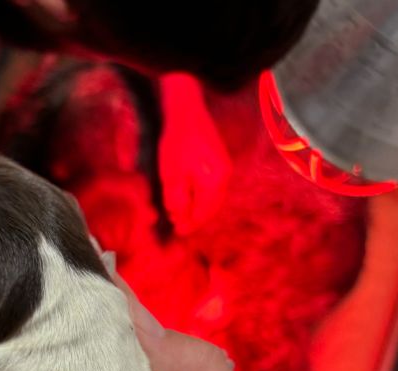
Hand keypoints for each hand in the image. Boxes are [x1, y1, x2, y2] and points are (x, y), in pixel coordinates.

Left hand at [158, 74, 231, 235]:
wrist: (186, 109)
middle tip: (180, 228)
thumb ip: (177, 200)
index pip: (203, 213)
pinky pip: (212, 188)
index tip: (178, 234)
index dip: (190, 225)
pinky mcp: (220, 161)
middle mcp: (224, 178)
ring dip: (199, 209)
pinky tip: (192, 198)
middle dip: (196, 219)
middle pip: (211, 208)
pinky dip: (202, 198)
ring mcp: (225, 169)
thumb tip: (179, 218)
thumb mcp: (172, 174)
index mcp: (214, 183)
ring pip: (213, 199)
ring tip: (185, 216)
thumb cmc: (177, 141)